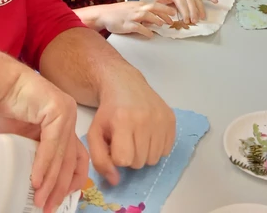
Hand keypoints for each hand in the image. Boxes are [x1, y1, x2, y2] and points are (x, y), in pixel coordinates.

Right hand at [0, 68, 88, 212]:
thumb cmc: (4, 108)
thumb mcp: (21, 139)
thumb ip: (32, 155)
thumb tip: (32, 182)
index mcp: (63, 124)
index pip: (75, 157)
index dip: (69, 181)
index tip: (59, 200)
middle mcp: (68, 118)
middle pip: (71, 160)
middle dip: (60, 188)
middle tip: (49, 207)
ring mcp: (66, 112)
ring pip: (62, 155)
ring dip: (51, 182)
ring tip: (41, 201)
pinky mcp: (58, 109)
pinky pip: (52, 144)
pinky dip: (44, 165)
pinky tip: (36, 181)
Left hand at [87, 68, 175, 185]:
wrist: (125, 85)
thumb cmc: (108, 112)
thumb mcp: (95, 133)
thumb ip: (100, 160)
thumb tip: (115, 181)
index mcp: (123, 121)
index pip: (123, 160)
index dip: (117, 157)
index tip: (114, 146)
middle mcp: (145, 119)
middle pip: (139, 162)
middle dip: (131, 156)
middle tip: (126, 141)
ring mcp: (161, 119)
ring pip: (154, 159)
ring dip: (144, 154)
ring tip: (137, 138)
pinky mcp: (171, 119)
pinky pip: (166, 150)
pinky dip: (156, 147)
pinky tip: (148, 134)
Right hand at [95, 1, 175, 36]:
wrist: (103, 15)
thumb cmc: (116, 13)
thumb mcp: (130, 9)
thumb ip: (141, 13)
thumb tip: (151, 19)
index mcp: (138, 5)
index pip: (155, 5)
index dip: (165, 9)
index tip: (173, 12)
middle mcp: (137, 9)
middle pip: (154, 8)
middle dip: (165, 13)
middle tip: (172, 19)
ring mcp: (132, 16)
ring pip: (148, 16)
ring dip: (156, 20)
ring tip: (162, 25)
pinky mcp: (127, 25)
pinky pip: (139, 28)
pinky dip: (146, 31)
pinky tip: (150, 35)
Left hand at [156, 0, 217, 23]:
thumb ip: (160, 7)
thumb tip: (160, 16)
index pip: (182, 4)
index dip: (185, 13)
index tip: (186, 21)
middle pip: (191, 3)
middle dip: (194, 13)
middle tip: (195, 21)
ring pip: (198, 0)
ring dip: (201, 9)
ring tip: (202, 17)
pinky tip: (215, 1)